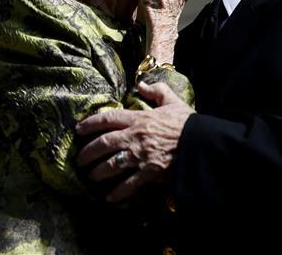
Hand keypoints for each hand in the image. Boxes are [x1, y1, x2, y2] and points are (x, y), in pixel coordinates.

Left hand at [76, 82, 193, 201]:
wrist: (202, 144)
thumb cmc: (187, 123)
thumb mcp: (173, 101)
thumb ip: (156, 91)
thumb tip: (140, 84)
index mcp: (139, 119)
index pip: (107, 118)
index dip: (90, 123)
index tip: (79, 129)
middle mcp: (134, 137)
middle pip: (103, 143)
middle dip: (88, 152)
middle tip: (79, 159)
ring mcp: (140, 156)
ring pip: (111, 165)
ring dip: (98, 172)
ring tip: (91, 177)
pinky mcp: (149, 173)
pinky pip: (128, 185)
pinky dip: (118, 192)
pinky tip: (109, 197)